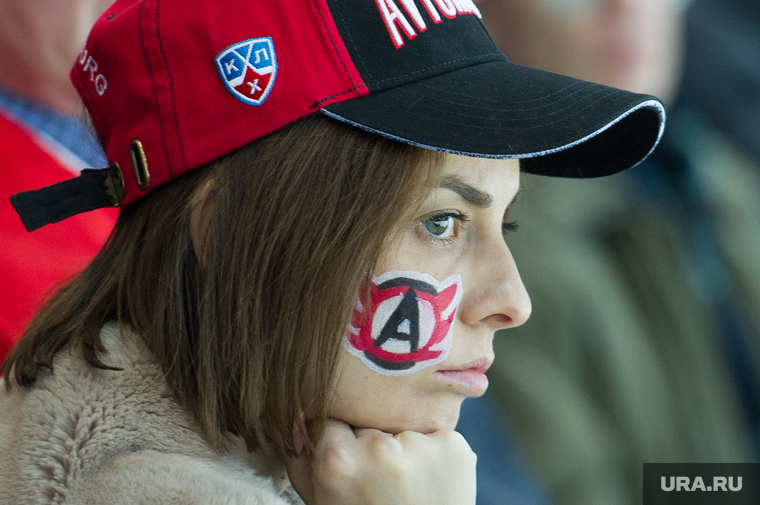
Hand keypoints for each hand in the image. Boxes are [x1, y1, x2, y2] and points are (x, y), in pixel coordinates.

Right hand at [284, 418, 476, 504]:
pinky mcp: (454, 447)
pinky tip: (431, 484)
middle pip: (370, 423)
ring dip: (405, 450)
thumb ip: (300, 456)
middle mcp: (380, 449)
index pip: (333, 419)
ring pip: (404, 429)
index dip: (342, 445)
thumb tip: (292, 414)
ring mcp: (422, 447)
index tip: (352, 470)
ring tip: (408, 489)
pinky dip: (434, 456)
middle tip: (382, 486)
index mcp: (338, 461)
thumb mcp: (321, 500)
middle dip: (373, 446)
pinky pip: (436, 436)